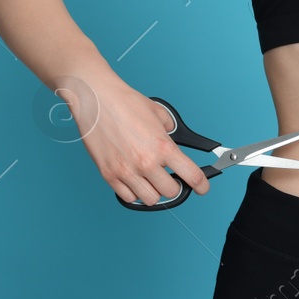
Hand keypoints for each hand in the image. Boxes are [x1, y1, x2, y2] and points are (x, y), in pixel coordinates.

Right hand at [57, 77, 211, 206]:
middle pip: (170, 191)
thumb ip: (169, 130)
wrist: (97, 99)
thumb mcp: (158, 113)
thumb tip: (171, 139)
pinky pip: (128, 197)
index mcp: (162, 147)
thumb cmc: (124, 102)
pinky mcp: (109, 175)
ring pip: (150, 199)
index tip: (202, 187)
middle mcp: (146, 162)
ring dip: (154, 191)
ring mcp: (126, 171)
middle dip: (174, 185)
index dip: (201, 185)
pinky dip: (134, 192)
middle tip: (170, 177)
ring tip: (150, 179)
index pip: (191, 175)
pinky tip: (134, 180)